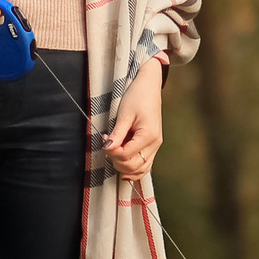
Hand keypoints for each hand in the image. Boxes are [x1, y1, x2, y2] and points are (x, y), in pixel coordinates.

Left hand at [102, 58, 164, 179]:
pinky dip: (132, 167)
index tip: (103, 138)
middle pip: (133, 166)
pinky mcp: (152, 147)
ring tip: (114, 151)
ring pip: (140, 170)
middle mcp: (155, 144)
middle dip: (116, 160)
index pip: (126, 155)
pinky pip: (144, 165)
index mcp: (149, 135)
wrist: (149, 87)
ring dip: (123, 166)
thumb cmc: (137, 97)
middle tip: (108, 144)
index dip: (111, 151)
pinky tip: (122, 160)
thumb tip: (108, 148)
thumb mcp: (124, 113)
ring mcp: (155, 147)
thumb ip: (117, 133)